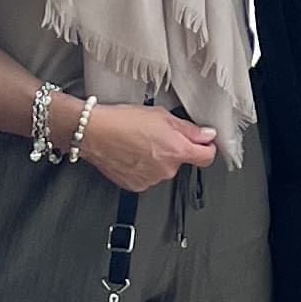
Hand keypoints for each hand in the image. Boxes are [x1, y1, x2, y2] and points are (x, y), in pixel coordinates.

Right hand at [76, 99, 217, 192]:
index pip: (207, 157)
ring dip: (156, 159)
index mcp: (177, 150)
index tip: (204, 143)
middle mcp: (166, 169)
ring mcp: (151, 180)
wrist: (93, 133)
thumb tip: (207, 135)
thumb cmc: (123, 121)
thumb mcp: (161, 116)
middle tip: (156, 135)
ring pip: (163, 169)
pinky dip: (142, 168)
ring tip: (139, 143)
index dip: (207, 148)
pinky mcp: (136, 185)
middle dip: (174, 150)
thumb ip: (189, 129)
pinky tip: (131, 154)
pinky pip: (147, 177)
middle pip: (181, 161)